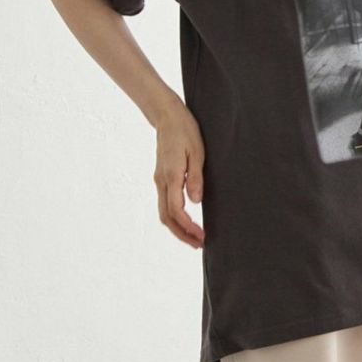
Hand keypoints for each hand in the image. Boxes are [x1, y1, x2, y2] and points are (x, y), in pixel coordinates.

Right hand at [154, 103, 204, 248]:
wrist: (167, 117)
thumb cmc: (186, 132)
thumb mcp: (197, 152)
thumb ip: (196, 178)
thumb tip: (196, 201)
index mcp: (171, 176)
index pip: (176, 210)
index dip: (188, 226)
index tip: (202, 235)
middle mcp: (161, 181)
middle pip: (166, 217)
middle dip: (182, 234)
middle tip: (199, 244)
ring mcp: (159, 180)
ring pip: (164, 213)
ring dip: (178, 229)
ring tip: (195, 238)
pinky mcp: (161, 179)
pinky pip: (165, 204)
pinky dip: (174, 218)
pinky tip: (186, 222)